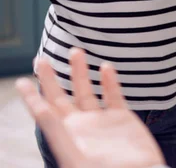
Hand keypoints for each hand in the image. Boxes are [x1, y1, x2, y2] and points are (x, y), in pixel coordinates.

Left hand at [16, 49, 164, 167]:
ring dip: (80, 72)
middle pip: (61, 97)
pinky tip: (105, 67)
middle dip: (50, 79)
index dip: (32, 97)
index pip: (45, 112)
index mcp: (67, 135)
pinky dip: (109, 81)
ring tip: (75, 51)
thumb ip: (57, 133)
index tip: (21, 81)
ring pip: (86, 90)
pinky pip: (113, 95)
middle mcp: (82, 126)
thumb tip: (39, 110)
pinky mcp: (122, 119)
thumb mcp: (75, 157)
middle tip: (41, 59)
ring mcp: (102, 121)